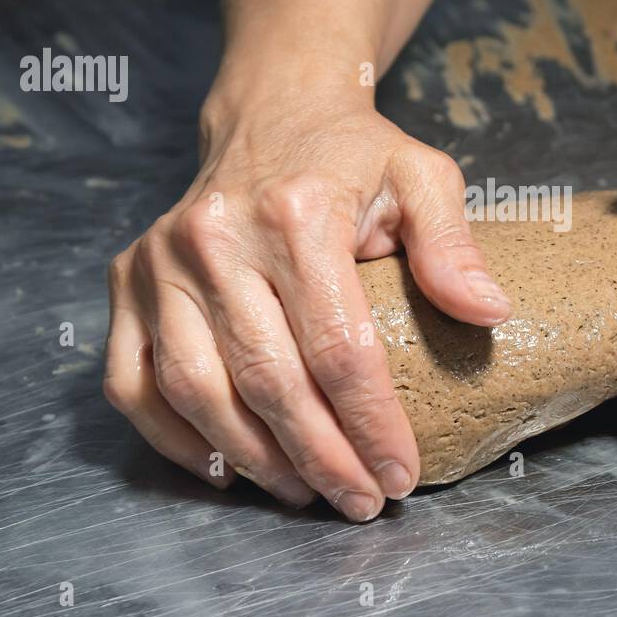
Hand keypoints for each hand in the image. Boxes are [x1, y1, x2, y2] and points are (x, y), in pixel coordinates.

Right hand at [103, 94, 509, 519]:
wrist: (271, 114)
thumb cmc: (353, 156)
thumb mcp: (421, 177)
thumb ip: (453, 244)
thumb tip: (489, 313)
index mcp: (295, 214)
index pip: (339, 348)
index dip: (371, 424)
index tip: (400, 473)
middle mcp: (216, 238)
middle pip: (269, 381)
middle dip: (321, 459)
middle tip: (361, 501)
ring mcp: (160, 262)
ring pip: (198, 392)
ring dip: (254, 460)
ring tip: (306, 494)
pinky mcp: (127, 281)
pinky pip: (134, 383)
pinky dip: (175, 440)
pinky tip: (229, 468)